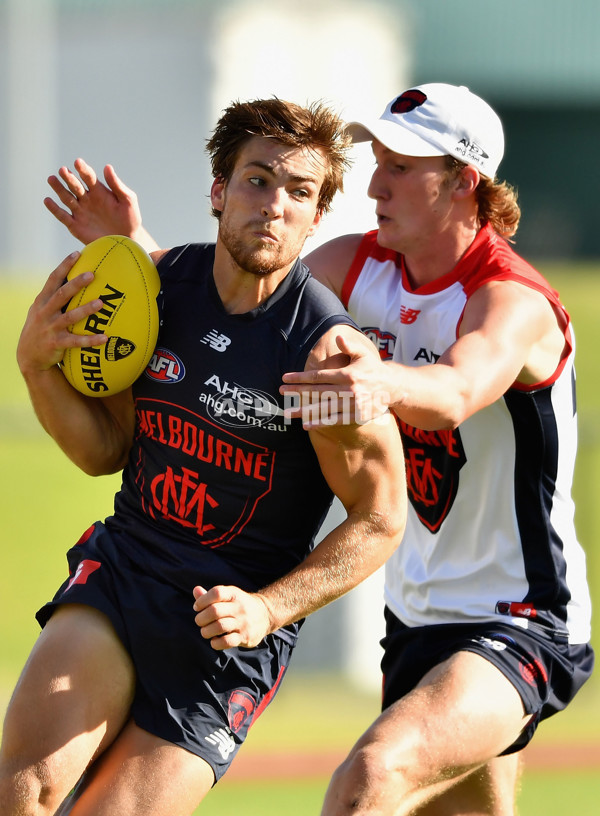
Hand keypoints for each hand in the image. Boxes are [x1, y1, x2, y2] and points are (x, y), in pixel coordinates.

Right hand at [17, 253, 107, 375]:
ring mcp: (51, 328)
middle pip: (61, 294)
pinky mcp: (57, 343)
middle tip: (92, 274)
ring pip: (70, 317)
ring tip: (101, 303)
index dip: (65, 266)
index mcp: (43, 301)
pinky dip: (91, 340)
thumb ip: (55, 296)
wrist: (29, 355)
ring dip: (86, 310)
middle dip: (76, 284)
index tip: (77, 253)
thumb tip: (76, 278)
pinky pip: (76, 341)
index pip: (53, 279)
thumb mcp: (42, 309)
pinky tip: (105, 337)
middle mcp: (45, 312)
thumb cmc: (42, 327)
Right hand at [44, 158, 142, 244]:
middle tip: (63, 170)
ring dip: (59, 188)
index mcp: (99, 191)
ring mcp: (80, 212)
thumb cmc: (130, 219)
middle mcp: (87, 199)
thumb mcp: (128, 201)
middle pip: (75, 185)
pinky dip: (54, 209)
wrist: (126, 241)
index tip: (78, 162)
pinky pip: (63, 216)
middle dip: (69, 178)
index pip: (88, 177)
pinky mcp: (75, 225)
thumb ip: (117, 185)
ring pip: (66, 198)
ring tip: (52, 179)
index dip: (83, 169)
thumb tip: (107, 167)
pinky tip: (47, 200)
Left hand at [192, 585, 271, 649]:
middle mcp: (239, 607)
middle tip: (199, 622)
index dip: (202, 600)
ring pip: (219, 627)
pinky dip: (215, 643)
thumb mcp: (229, 596)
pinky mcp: (245, 637)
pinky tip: (214, 640)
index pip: (216, 593)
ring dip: (206, 631)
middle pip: (214, 611)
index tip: (197, 607)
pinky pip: (226, 642)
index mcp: (234, 594)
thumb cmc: (239, 605)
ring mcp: (243, 622)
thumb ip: (211, 595)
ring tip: (205, 631)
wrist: (266, 614)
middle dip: (201, 618)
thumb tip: (195, 590)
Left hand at [280, 334, 391, 427]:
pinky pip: (335, 420)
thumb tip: (337, 337)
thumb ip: (349, 347)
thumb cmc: (373, 368)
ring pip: (324, 407)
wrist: (393, 387)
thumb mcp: (364, 354)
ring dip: (305, 410)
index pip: (319, 376)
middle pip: (317, 391)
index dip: (301, 377)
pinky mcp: (356, 416)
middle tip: (281, 392)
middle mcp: (349, 390)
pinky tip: (306, 424)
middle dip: (297, 392)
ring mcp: (352, 404)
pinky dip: (321, 422)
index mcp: (348, 374)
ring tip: (288, 412)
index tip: (285, 378)